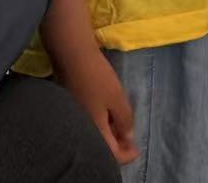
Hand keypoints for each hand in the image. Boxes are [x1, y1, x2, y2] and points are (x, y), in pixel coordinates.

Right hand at [53, 47, 137, 164]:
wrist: (70, 52)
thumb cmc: (96, 76)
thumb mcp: (117, 98)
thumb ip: (125, 120)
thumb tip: (128, 137)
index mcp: (94, 130)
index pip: (112, 154)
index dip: (127, 154)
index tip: (137, 147)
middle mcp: (81, 127)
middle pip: (101, 145)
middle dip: (118, 143)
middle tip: (130, 134)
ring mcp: (75, 115)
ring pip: (94, 131)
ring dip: (109, 130)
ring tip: (120, 120)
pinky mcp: (71, 104)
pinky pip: (88, 120)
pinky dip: (100, 119)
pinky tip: (106, 109)